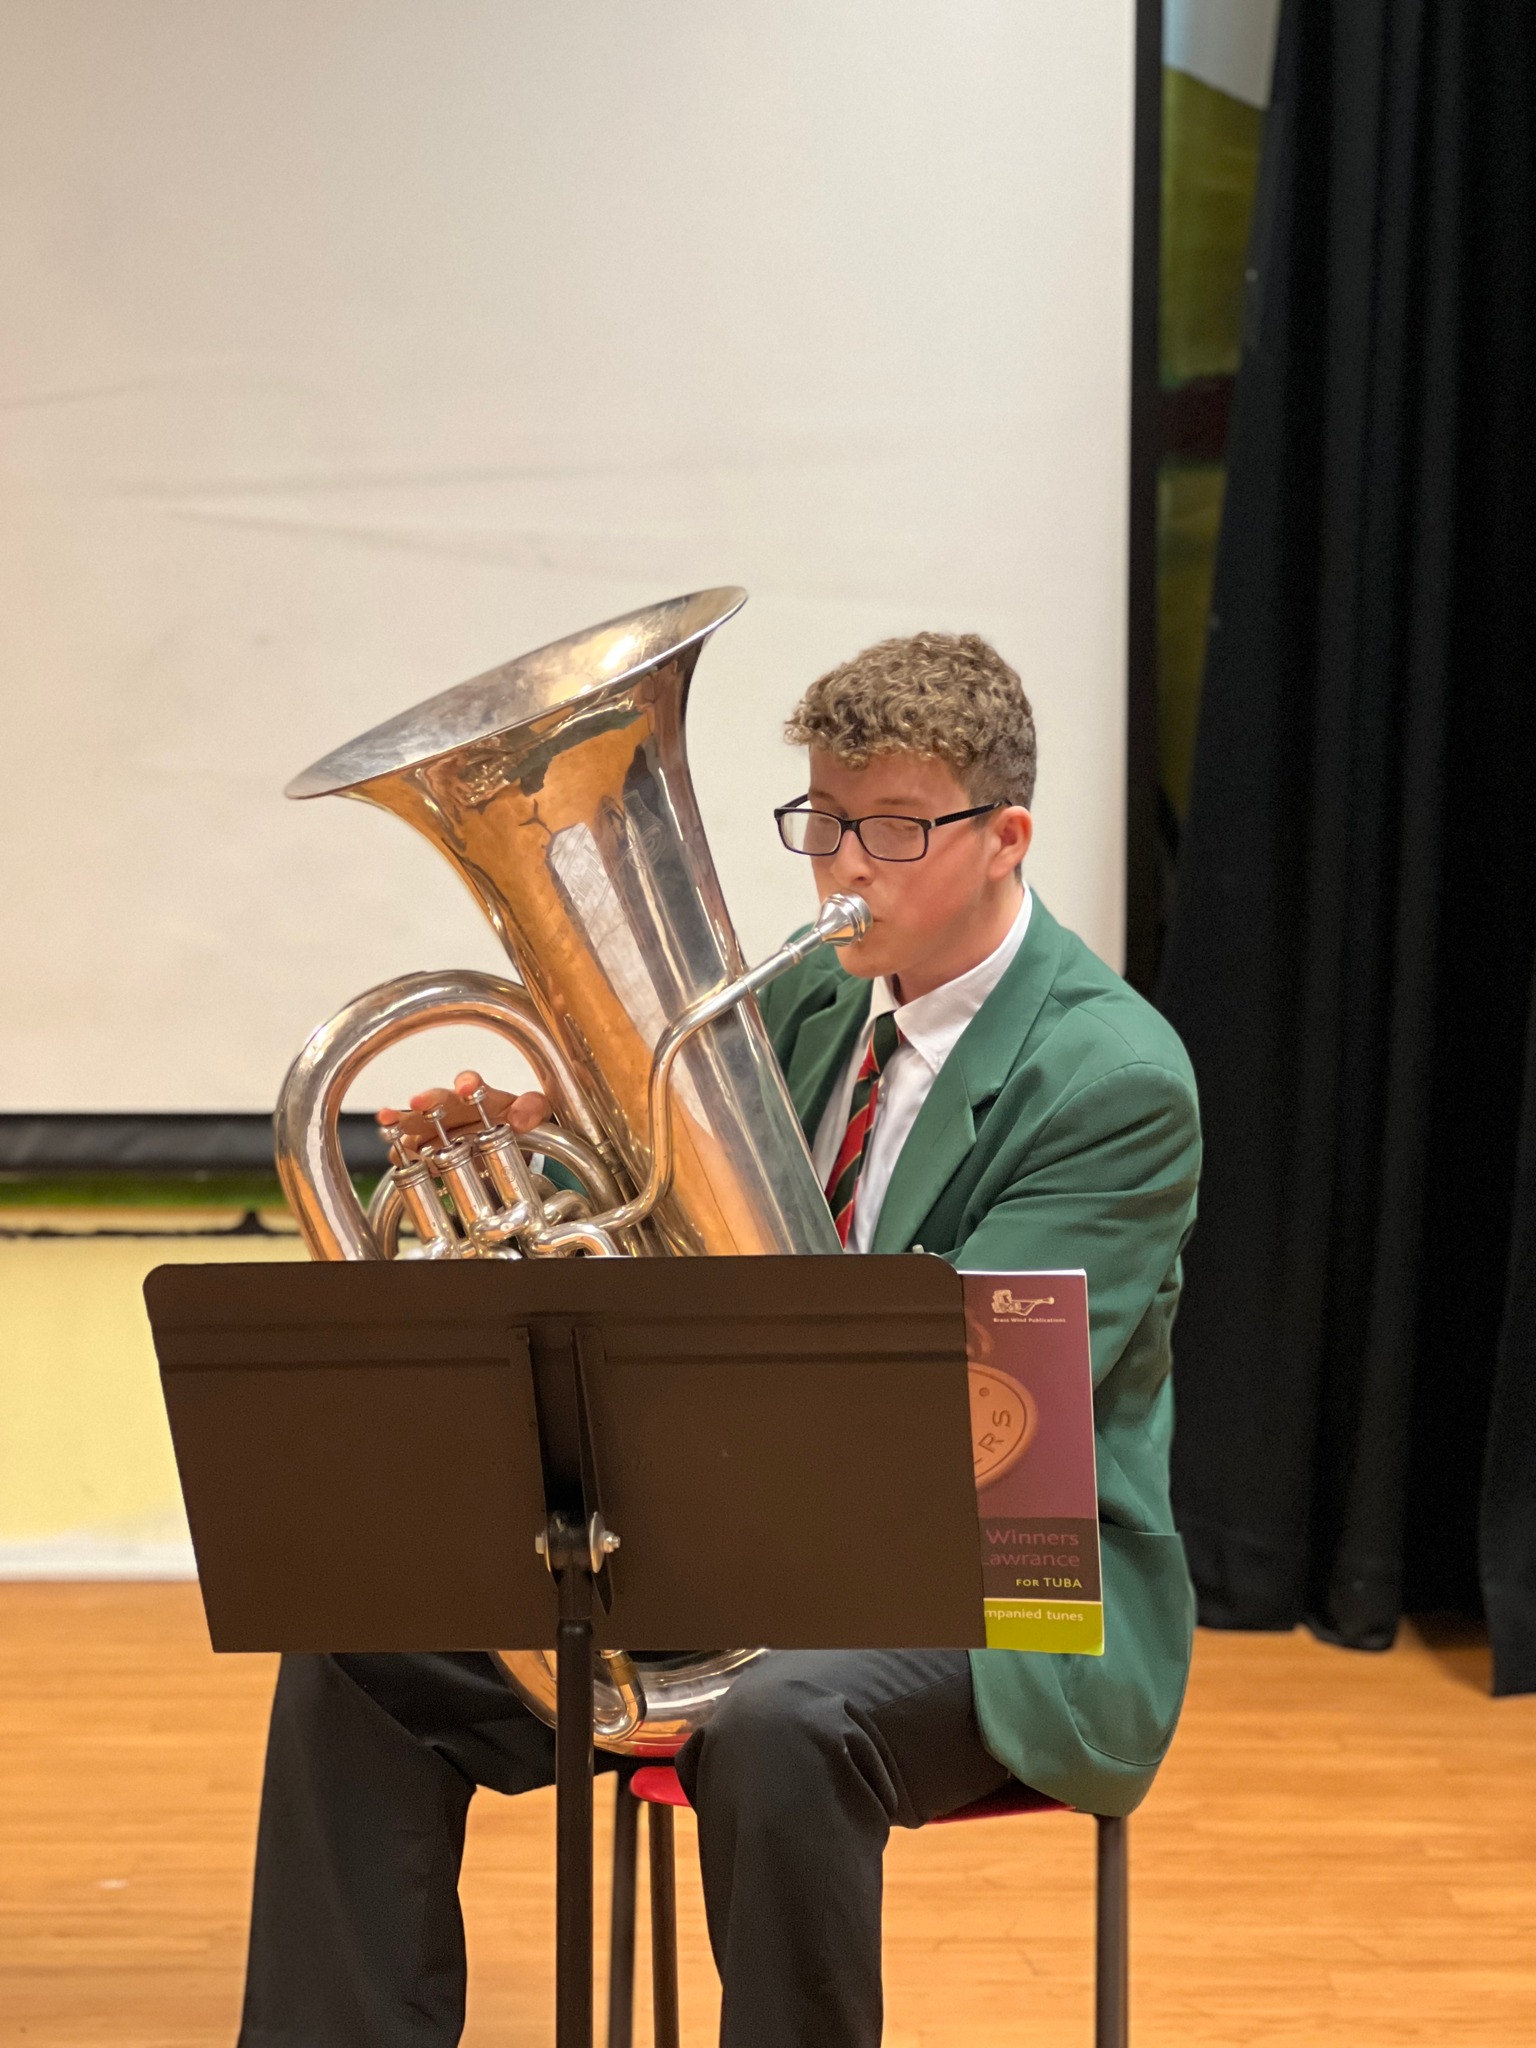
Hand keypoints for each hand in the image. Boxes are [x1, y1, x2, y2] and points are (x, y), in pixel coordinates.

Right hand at [376, 1070, 550, 1159]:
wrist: (509, 1148)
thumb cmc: (517, 1121)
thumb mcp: (535, 1113)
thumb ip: (532, 1109)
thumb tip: (520, 1118)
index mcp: (482, 1095)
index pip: (471, 1083)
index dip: (469, 1083)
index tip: (467, 1087)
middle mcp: (455, 1109)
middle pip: (437, 1102)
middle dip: (426, 1101)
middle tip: (416, 1102)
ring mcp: (440, 1131)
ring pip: (418, 1124)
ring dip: (403, 1123)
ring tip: (387, 1122)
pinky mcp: (430, 1154)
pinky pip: (413, 1152)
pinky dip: (404, 1154)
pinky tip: (397, 1152)